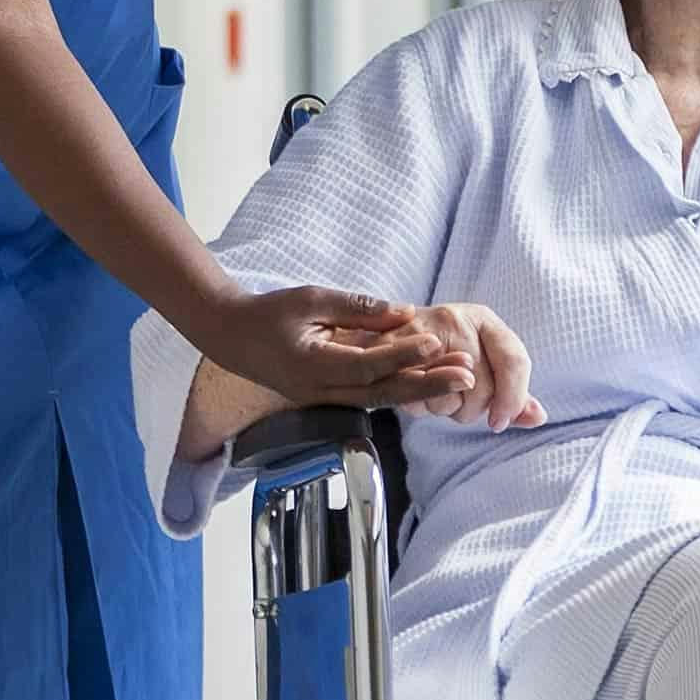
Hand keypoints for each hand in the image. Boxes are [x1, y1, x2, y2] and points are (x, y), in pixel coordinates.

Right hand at [198, 282, 468, 410]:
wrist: (232, 337)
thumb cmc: (268, 313)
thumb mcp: (310, 299)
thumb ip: (357, 308)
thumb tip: (404, 314)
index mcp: (310, 366)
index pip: (365, 364)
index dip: (401, 354)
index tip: (435, 341)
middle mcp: (320, 391)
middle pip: (381, 393)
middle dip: (427, 384)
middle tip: (467, 374)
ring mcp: (324, 399)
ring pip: (380, 399)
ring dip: (422, 389)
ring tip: (460, 377)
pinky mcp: (330, 398)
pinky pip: (371, 397)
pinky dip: (402, 389)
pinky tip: (431, 381)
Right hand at [402, 303, 542, 430]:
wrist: (387, 329)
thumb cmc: (446, 350)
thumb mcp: (485, 360)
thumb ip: (513, 392)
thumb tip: (538, 417)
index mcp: (483, 319)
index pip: (514, 361)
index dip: (513, 398)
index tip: (500, 422)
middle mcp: (454, 319)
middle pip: (482, 387)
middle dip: (473, 407)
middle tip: (461, 398)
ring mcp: (421, 333)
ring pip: (450, 399)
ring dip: (445, 408)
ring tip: (438, 392)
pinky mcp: (391, 353)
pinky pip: (417, 401)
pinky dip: (421, 407)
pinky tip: (419, 393)